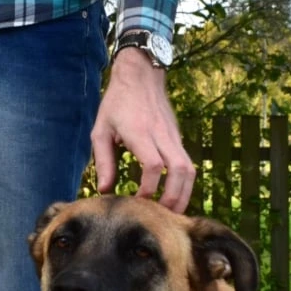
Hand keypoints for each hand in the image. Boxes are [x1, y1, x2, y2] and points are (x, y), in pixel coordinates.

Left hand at [91, 48, 195, 213]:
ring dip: (184, 193)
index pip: (153, 165)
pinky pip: (188, 165)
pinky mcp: (178, 139)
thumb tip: (105, 190)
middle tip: (161, 215)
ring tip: (172, 213)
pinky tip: (174, 197)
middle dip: (173, 197)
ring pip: (189, 169)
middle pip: (179, 171)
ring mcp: (173, 136)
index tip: (138, 201)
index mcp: (140, 132)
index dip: (148, 188)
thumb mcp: (101, 130)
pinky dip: (184, 184)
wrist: (141, 75)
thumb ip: (103, 161)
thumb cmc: (117, 103)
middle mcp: (161, 135)